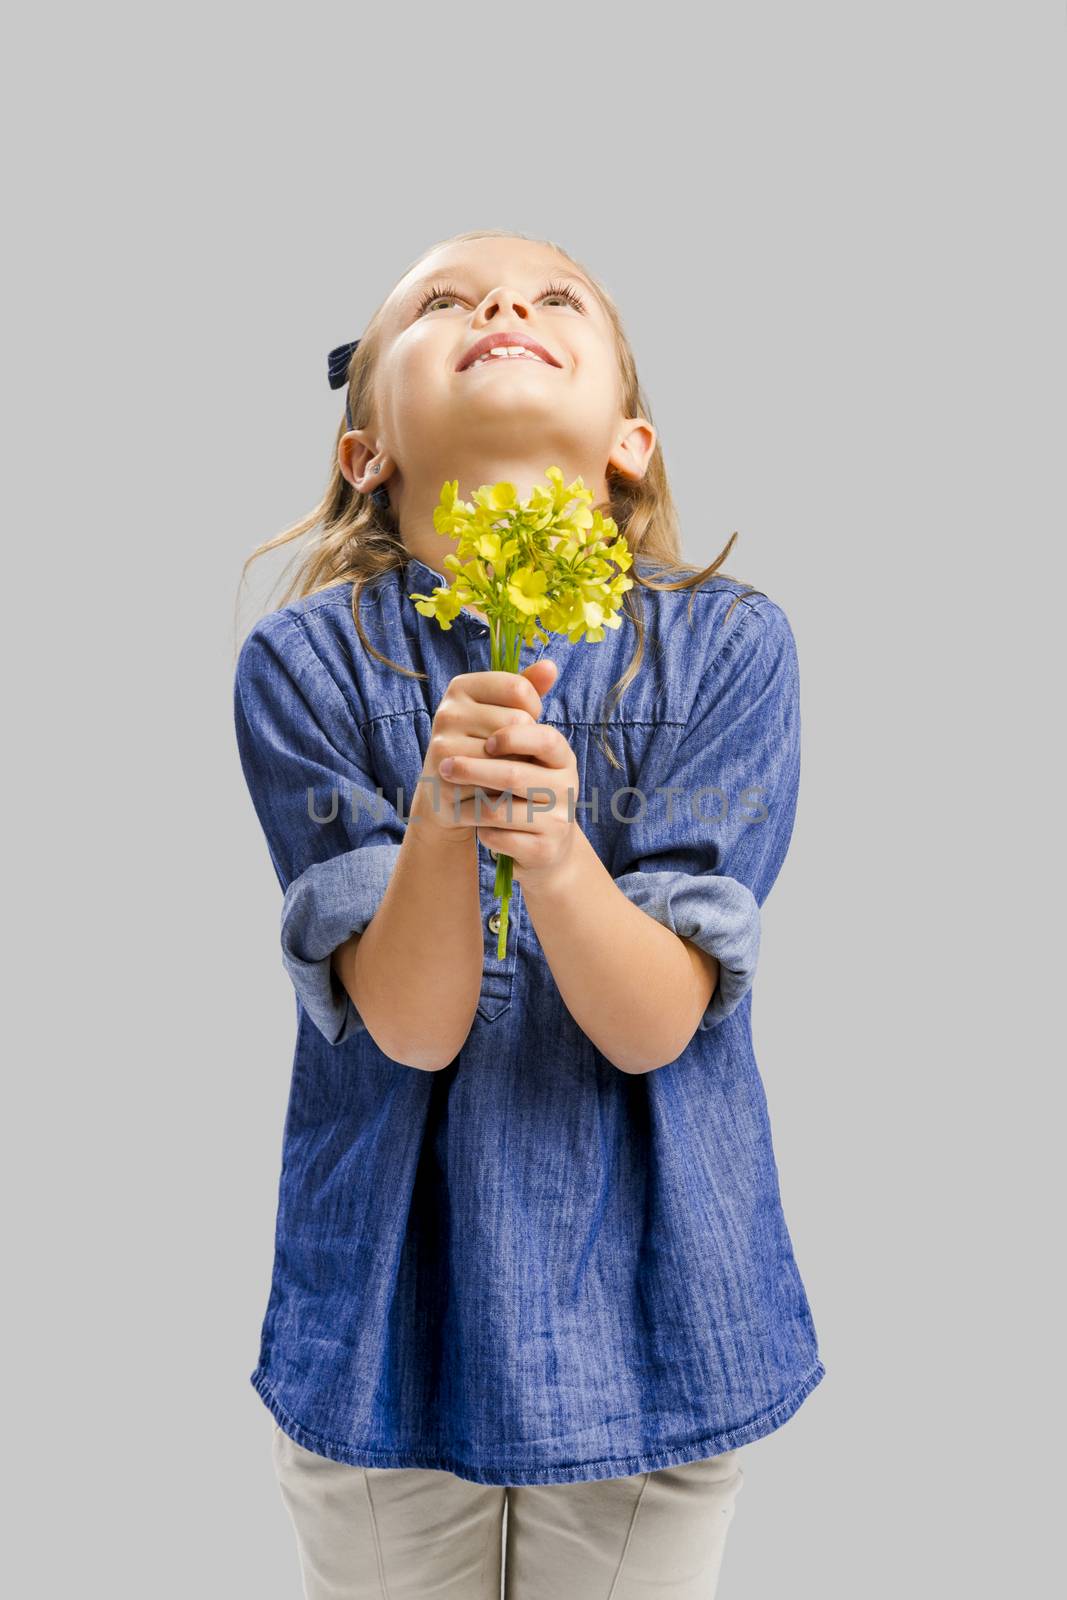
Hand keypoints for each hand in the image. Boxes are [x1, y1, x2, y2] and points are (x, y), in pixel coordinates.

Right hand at [411, 660, 556, 843]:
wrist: (446, 793)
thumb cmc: (483, 746)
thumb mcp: (502, 712)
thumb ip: (527, 688)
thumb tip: (551, 667)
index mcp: (461, 687)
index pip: (519, 688)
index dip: (532, 709)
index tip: (522, 721)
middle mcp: (448, 712)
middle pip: (518, 721)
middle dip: (525, 742)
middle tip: (509, 754)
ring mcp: (443, 745)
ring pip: (510, 754)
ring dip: (516, 768)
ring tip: (501, 771)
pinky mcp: (447, 779)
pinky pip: (497, 782)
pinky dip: (505, 790)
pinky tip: (495, 790)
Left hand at [430, 659, 580, 887]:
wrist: (546, 848)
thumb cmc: (527, 788)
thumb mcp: (530, 749)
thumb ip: (528, 707)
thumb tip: (548, 663)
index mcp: (562, 757)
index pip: (541, 737)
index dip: (508, 735)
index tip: (481, 738)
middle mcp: (567, 788)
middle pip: (513, 774)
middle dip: (472, 768)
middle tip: (442, 764)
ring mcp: (557, 822)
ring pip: (502, 810)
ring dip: (469, 800)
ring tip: (450, 791)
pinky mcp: (543, 851)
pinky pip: (501, 838)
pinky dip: (482, 832)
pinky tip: (475, 826)